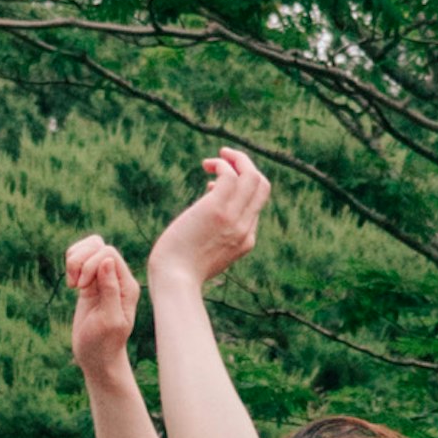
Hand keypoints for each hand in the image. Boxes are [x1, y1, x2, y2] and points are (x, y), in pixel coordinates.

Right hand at [65, 232, 139, 374]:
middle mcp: (118, 279)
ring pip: (89, 248)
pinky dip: (71, 265)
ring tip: (72, 283)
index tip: (81, 288)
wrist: (97, 358)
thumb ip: (110, 290)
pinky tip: (70, 284)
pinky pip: (80, 259)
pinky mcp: (90, 282)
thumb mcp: (108, 320)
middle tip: (76, 285)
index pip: (109, 254)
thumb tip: (107, 261)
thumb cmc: (104, 343)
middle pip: (98, 246)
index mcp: (127, 286)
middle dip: (81, 260)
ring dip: (74, 261)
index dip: (91, 264)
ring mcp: (103, 279)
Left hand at [149, 148, 269, 287]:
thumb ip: (214, 231)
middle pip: (262, 186)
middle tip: (226, 159)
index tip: (214, 187)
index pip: (256, 204)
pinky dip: (221, 164)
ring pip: (252, 176)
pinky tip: (206, 166)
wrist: (174, 281)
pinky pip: (230, 175)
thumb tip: (209, 201)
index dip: (240, 189)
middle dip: (247, 166)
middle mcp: (245, 228)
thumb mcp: (205, 251)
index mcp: (246, 240)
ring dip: (237, 159)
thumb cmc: (180, 270)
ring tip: (218, 156)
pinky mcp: (216, 210)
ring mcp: (233, 219)